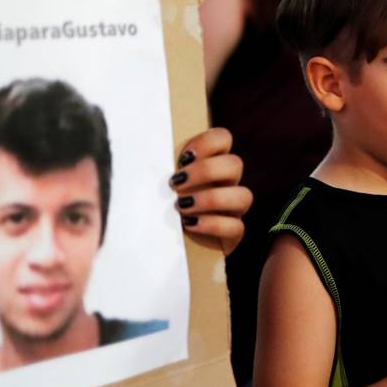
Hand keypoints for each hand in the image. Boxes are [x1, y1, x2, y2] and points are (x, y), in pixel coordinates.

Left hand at [169, 127, 251, 253]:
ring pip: (244, 196)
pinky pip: (236, 226)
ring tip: (183, 206)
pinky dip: (212, 224)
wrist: (165, 248)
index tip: (182, 158)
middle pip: (235, 164)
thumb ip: (160, 169)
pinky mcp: (233, 234)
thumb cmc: (160, 208)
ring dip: (211, 199)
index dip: (207, 142)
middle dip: (205, 171)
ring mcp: (233, 209)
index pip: (223, 138)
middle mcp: (227, 183)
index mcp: (211, 164)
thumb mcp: (160, 185)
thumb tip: (143, 156)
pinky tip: (190, 224)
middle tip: (176, 184)